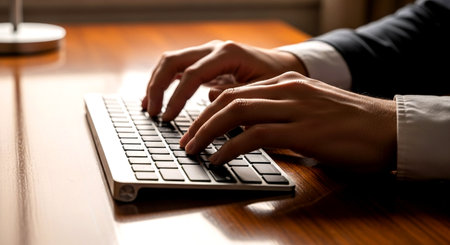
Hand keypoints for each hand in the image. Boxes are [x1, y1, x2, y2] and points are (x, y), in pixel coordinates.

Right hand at [142, 40, 306, 120]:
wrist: (281, 66)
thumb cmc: (275, 79)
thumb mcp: (263, 91)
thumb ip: (238, 97)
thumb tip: (210, 105)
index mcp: (228, 54)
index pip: (192, 74)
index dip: (177, 97)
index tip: (167, 118)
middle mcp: (214, 48)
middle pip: (173, 61)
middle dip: (158, 87)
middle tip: (153, 113)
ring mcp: (207, 53)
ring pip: (171, 61)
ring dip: (156, 83)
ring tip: (149, 107)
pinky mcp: (204, 61)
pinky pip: (177, 67)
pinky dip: (164, 82)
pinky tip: (156, 99)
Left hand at [180, 72, 396, 172]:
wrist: (389, 128)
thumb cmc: (351, 125)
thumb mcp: (311, 111)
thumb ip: (282, 115)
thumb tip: (252, 131)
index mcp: (289, 83)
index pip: (237, 91)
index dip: (211, 109)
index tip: (197, 126)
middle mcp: (288, 89)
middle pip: (230, 99)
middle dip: (201, 120)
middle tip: (186, 139)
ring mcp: (295, 108)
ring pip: (236, 113)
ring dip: (207, 132)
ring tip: (193, 149)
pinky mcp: (302, 130)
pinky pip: (254, 136)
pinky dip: (230, 147)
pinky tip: (218, 158)